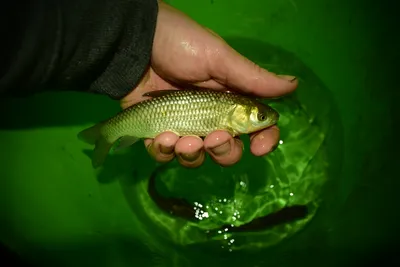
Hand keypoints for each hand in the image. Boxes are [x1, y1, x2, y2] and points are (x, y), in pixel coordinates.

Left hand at [120, 1, 297, 167]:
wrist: (134, 43)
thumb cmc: (179, 45)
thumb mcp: (218, 57)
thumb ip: (252, 78)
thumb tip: (293, 85)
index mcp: (229, 100)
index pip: (254, 127)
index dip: (263, 140)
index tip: (260, 147)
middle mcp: (209, 117)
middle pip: (227, 149)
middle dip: (223, 150)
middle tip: (213, 137)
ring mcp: (182, 126)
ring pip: (196, 157)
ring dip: (192, 154)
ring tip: (181, 138)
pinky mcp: (157, 131)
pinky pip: (164, 155)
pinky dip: (164, 151)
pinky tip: (161, 136)